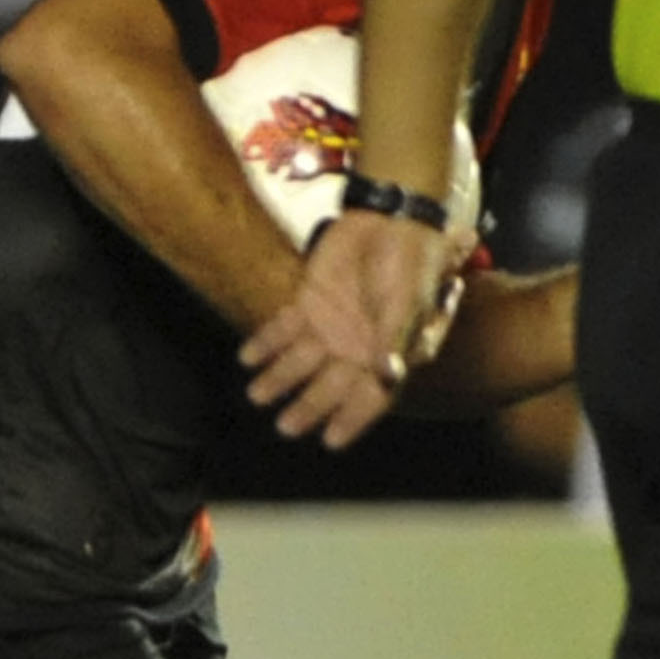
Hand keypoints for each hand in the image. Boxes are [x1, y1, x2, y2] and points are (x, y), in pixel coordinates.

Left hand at [243, 211, 439, 447]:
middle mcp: (359, 345)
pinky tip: (247, 357)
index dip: (353, 418)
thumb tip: (390, 375)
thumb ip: (396, 338)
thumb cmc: (412, 260)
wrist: (390, 217)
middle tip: (286, 427)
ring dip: (280, 379)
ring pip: (301, 362)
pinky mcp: (310, 303)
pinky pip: (283, 329)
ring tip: (257, 395)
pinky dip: (265, 343)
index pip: (373, 394)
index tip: (332, 441)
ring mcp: (332, 325)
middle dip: (309, 407)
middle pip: (331, 385)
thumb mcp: (409, 301)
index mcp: (391, 351)